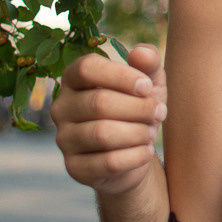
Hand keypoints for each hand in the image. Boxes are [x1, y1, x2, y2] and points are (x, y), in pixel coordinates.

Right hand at [51, 45, 166, 197]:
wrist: (136, 151)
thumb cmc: (139, 107)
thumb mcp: (149, 81)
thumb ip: (148, 61)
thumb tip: (139, 52)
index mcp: (73, 78)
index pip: (87, 68)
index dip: (122, 76)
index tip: (148, 87)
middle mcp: (61, 107)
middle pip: (99, 102)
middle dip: (139, 108)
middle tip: (160, 112)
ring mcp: (64, 139)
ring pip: (102, 133)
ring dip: (137, 132)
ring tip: (151, 132)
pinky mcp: (74, 168)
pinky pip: (108, 162)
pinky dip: (135, 156)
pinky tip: (146, 151)